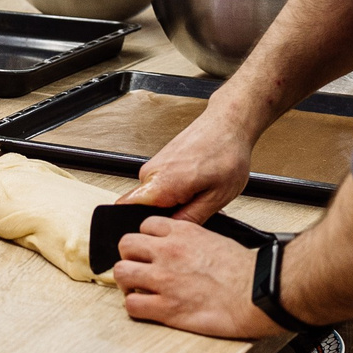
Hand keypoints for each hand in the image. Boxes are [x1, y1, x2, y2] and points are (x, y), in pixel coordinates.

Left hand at [113, 216, 275, 338]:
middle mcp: (168, 252)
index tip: (148, 250)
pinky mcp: (167, 308)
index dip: (145, 239)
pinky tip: (146, 308)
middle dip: (130, 257)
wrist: (259, 293)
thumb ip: (193, 241)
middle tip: (138, 268)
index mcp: (183, 233)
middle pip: (126, 245)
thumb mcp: (216, 240)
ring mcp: (164, 279)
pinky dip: (135, 307)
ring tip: (137, 289)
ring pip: (121, 273)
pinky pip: (132, 305)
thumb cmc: (247, 272)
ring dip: (127, 282)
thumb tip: (185, 247)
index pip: (145, 226)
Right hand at [120, 97, 258, 222]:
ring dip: (175, 202)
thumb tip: (174, 230)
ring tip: (201, 192)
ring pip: (155, 198)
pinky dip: (178, 190)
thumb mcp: (218, 197)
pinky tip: (198, 184)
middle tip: (196, 208)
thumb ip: (191, 219)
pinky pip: (161, 186)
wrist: (228, 122)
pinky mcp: (160, 162)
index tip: (164, 228)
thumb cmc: (227, 151)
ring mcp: (154, 165)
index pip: (124, 210)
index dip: (142, 225)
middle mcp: (151, 173)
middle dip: (168, 215)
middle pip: (144, 209)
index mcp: (161, 184)